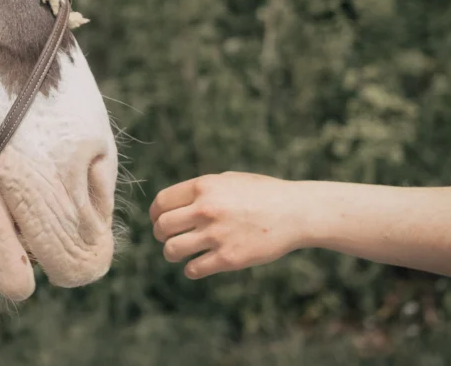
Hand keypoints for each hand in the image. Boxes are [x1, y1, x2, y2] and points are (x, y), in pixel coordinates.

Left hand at [149, 172, 308, 278]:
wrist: (295, 212)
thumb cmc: (262, 193)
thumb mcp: (229, 180)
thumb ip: (202, 190)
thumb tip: (174, 204)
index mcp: (204, 187)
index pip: (161, 202)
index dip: (155, 215)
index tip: (158, 221)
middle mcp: (206, 209)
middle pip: (162, 227)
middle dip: (160, 234)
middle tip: (166, 238)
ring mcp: (216, 235)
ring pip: (172, 250)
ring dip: (171, 254)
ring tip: (178, 253)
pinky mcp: (228, 258)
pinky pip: (193, 269)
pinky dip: (191, 269)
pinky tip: (198, 265)